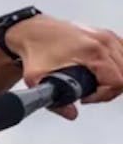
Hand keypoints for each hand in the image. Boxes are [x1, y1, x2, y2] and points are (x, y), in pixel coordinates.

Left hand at [6, 15, 122, 118]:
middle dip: (109, 90)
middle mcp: (102, 41)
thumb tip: (71, 113)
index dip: (104, 96)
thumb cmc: (34, 50)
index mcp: (92, 51)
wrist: (29, 30)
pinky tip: (105, 72)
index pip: (118, 81)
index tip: (87, 98)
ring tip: (96, 84)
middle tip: (90, 93)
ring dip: (115, 78)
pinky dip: (118, 65)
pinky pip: (122, 51)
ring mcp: (104, 36)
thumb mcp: (38, 79)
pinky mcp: (104, 34)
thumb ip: (55, 101)